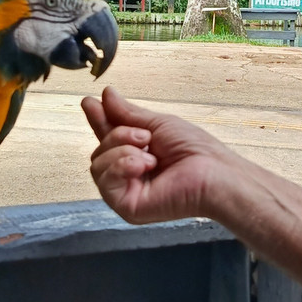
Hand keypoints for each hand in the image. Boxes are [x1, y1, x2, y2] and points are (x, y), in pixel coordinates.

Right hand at [82, 86, 245, 223]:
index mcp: (138, 154)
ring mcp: (126, 191)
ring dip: (122, 151)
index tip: (89, 102)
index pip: (109, 136)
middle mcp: (130, 174)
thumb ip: (129, 114)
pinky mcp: (126, 206)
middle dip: (118, 135)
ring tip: (150, 155)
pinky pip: (105, 182)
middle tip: (145, 137)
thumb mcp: (158, 124)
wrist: (211, 172)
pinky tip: (144, 166)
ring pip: (97, 164)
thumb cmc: (196, 150)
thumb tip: (106, 95)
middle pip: (99, 149)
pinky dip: (122, 167)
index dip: (99, 119)